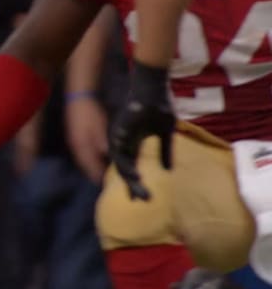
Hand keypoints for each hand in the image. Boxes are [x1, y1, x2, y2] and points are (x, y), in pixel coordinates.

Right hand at [65, 94, 108, 182]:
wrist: (78, 99)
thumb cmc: (91, 114)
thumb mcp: (101, 130)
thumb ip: (105, 146)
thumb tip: (113, 162)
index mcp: (82, 150)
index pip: (92, 171)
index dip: (103, 180)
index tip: (115, 186)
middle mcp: (77, 151)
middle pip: (88, 170)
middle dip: (100, 176)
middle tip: (114, 182)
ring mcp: (75, 145)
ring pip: (87, 163)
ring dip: (96, 169)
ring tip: (110, 173)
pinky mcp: (76, 141)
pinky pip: (86, 156)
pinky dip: (94, 161)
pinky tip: (103, 160)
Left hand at [110, 61, 175, 200]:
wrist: (154, 88)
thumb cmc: (159, 106)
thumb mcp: (165, 133)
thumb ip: (165, 152)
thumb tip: (168, 171)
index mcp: (134, 143)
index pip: (132, 167)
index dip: (136, 183)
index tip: (142, 198)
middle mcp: (125, 142)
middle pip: (125, 169)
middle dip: (133, 186)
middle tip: (141, 200)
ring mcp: (120, 136)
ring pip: (121, 163)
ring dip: (129, 178)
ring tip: (139, 191)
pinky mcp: (120, 130)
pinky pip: (120, 151)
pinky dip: (126, 164)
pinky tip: (134, 176)